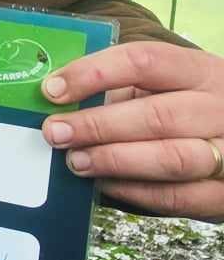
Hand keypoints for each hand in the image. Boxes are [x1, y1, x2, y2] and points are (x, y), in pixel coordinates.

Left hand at [42, 42, 223, 219]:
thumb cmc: (192, 108)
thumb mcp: (169, 86)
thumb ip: (124, 90)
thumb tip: (59, 100)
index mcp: (201, 72)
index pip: (144, 62)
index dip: (93, 73)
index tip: (52, 89)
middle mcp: (221, 109)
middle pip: (156, 115)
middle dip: (97, 126)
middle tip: (56, 132)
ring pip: (172, 159)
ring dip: (115, 161)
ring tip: (76, 161)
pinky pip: (179, 197)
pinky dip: (136, 192)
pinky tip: (103, 185)